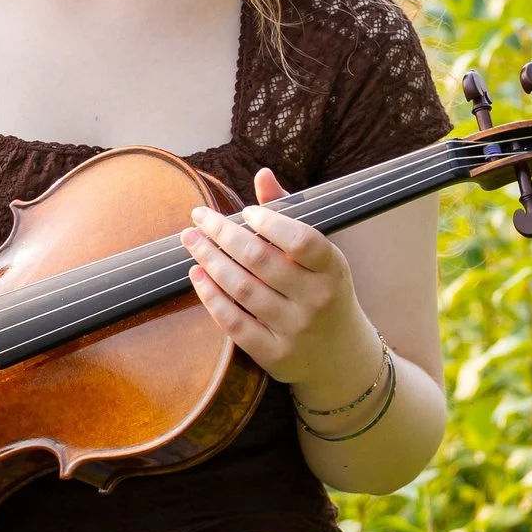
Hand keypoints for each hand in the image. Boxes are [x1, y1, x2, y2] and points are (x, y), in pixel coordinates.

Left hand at [182, 169, 381, 402]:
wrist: (340, 356)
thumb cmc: (324, 291)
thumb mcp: (320, 256)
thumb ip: (289, 214)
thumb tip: (262, 175)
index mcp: (332, 269)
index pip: (302, 239)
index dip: (271, 221)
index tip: (246, 211)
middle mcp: (316, 300)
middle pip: (260, 260)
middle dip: (222, 233)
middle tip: (199, 217)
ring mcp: (295, 330)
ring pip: (242, 289)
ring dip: (210, 260)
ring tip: (191, 240)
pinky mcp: (274, 355)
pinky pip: (234, 323)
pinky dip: (211, 297)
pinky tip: (198, 275)